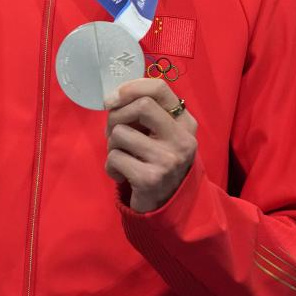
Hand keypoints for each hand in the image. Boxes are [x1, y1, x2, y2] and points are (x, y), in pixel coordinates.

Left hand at [104, 78, 197, 212]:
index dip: (131, 88)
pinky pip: (114, 158)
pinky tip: (122, 175)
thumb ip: (146, 113)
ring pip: (121, 133)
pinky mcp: (150, 179)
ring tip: (122, 157)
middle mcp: (182, 139)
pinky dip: (111, 167)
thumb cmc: (157, 161)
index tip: (113, 99)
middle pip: (141, 106)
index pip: (160, 88)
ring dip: (111, 145)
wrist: (168, 206)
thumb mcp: (161, 134)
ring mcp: (168, 159)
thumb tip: (113, 98)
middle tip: (113, 132)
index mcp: (185, 123)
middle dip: (116, 116)